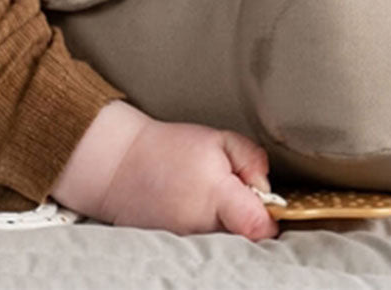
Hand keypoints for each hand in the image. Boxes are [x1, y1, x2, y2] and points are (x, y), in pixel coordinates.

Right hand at [52, 101, 277, 238]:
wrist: (120, 165)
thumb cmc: (168, 148)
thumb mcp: (216, 138)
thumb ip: (251, 158)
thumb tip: (266, 187)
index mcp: (216, 196)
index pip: (260, 226)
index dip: (270, 216)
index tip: (265, 203)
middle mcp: (203, 228)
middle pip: (246, 238)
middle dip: (248, 218)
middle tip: (234, 196)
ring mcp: (187, 244)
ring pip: (226, 244)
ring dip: (227, 226)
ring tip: (209, 201)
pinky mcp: (175, 251)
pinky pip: (205, 248)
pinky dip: (208, 232)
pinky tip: (194, 211)